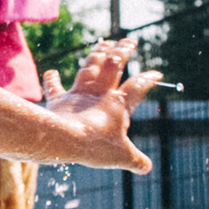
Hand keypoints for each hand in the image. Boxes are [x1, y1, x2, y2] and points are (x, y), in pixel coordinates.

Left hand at [40, 38, 162, 173]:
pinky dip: (52, 80)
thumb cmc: (95, 146)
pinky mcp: (59, 101)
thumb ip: (135, 161)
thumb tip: (147, 168)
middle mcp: (99, 94)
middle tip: (129, 41)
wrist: (64, 139)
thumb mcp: (121, 157)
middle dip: (122, 52)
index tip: (157, 73)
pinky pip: (54, 88)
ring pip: (90, 67)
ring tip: (103, 44)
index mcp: (118, 105)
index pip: (137, 87)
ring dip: (97, 54)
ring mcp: (78, 95)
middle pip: (114, 66)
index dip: (148, 79)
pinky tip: (51, 72)